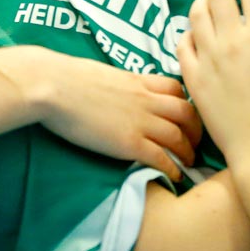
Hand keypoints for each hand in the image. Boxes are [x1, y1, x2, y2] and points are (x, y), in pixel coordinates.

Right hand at [28, 51, 201, 181]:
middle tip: (196, 142)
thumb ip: (120, 84)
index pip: (175, 88)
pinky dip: (172, 168)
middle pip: (186, 112)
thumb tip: (119, 91)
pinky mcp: (128, 142)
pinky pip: (160, 157)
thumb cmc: (68, 77)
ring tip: (189, 162)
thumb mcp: (104, 73)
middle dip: (196, 130)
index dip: (186, 102)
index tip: (185, 116)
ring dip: (188, 151)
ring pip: (178, 136)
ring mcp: (139, 120)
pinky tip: (174, 177)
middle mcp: (146, 99)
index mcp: (138, 80)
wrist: (53, 85)